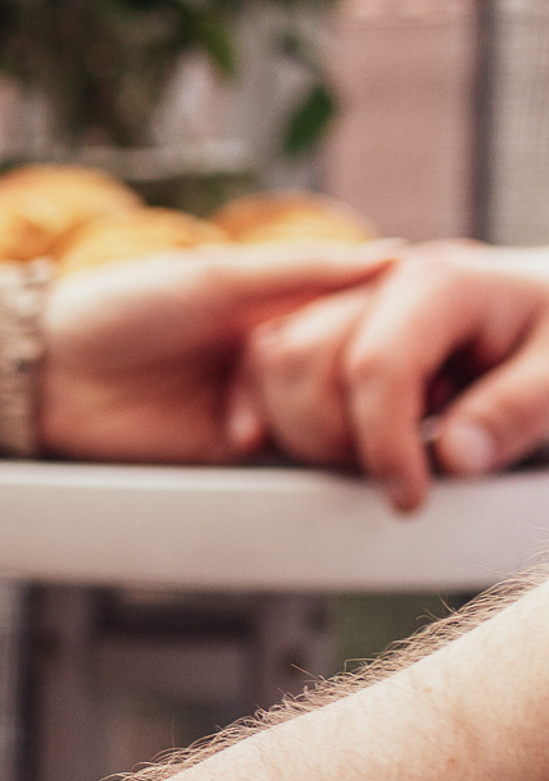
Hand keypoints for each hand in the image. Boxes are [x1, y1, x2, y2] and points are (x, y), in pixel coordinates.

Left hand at [37, 242, 394, 463]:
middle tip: (419, 390)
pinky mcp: (230, 458)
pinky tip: (343, 455)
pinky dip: (313, 458)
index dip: (396, 329)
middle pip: (353, 376)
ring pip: (331, 421)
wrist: (48, 375)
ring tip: (383, 422)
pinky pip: (288, 463)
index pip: (360, 318)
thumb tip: (395, 257)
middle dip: (378, 384)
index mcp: (274, 307)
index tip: (433, 335)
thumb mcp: (217, 277)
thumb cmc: (121, 310)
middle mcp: (272, 358)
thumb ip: (301, 271)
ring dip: (349, 423)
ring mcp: (255, 408)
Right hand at [230, 243, 548, 510]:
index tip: (409, 497)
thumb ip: (515, 411)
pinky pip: (260, 371)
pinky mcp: (320, 331)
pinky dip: (273, 416)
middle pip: (303, 362)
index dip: (382, 443)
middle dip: (337, 438)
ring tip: (377, 453)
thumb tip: (452, 456)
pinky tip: (324, 445)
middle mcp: (375, 284)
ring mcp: (341, 304)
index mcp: (439, 283)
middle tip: (400, 474)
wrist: (547, 315)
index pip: (376, 364)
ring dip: (304, 432)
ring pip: (271, 368)